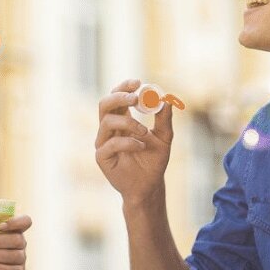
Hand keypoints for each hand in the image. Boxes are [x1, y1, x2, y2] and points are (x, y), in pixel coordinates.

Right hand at [94, 78, 173, 202]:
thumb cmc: (154, 161)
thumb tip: (167, 99)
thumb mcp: (164, 138)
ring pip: (107, 121)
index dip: (124, 87)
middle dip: (119, 97)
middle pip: (105, 104)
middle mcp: (110, 129)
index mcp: (122, 119)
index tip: (138, 83)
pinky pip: (110, 143)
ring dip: (128, 122)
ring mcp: (104, 142)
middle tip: (135, 98)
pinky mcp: (102, 157)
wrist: (149, 186)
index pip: (117, 96)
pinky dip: (128, 142)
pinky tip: (141, 146)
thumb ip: (164, 119)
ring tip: (144, 131)